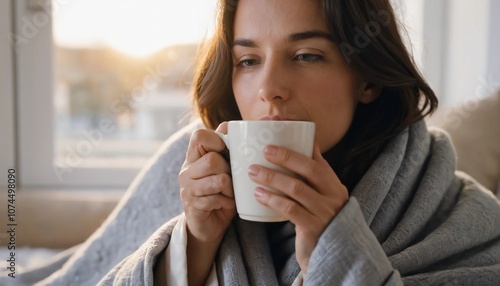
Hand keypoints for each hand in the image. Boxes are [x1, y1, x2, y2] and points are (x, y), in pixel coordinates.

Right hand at [179, 123, 235, 243]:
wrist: (209, 225)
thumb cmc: (220, 193)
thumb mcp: (225, 168)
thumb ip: (225, 148)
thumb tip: (228, 124)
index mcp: (193, 157)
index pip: (199, 136)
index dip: (217, 140)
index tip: (226, 152)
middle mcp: (186, 170)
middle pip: (213, 159)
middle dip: (229, 171)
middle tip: (230, 181)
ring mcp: (187, 188)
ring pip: (219, 179)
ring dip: (230, 189)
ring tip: (229, 194)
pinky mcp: (192, 205)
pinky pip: (217, 199)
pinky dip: (226, 203)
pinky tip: (223, 205)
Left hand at [248, 144, 347, 274]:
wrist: (331, 257)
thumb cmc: (319, 221)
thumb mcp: (321, 197)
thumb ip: (312, 176)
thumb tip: (301, 144)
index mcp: (334, 184)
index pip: (317, 159)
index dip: (297, 146)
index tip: (274, 139)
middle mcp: (333, 196)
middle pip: (309, 169)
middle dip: (285, 157)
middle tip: (264, 150)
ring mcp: (325, 212)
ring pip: (297, 188)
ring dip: (272, 177)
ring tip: (253, 172)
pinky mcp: (313, 228)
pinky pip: (291, 209)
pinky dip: (273, 200)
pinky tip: (258, 194)